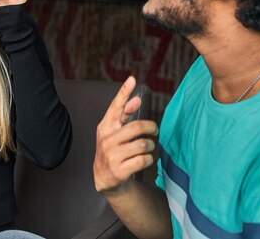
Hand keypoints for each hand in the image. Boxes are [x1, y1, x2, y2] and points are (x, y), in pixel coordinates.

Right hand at [93, 75, 158, 193]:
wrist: (105, 179)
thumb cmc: (113, 151)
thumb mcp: (114, 132)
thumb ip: (124, 116)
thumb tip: (136, 99)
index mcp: (105, 127)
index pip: (115, 107)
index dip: (124, 93)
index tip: (132, 79)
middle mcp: (107, 140)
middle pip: (136, 127)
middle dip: (150, 127)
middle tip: (154, 130)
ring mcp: (112, 155)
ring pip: (142, 144)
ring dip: (150, 145)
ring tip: (149, 147)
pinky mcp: (119, 170)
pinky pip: (143, 159)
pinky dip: (149, 159)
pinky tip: (145, 159)